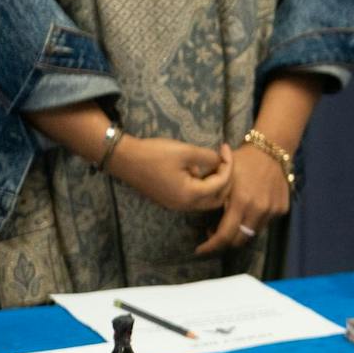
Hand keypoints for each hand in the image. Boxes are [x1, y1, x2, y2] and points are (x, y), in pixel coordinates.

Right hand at [109, 137, 231, 212]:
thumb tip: (220, 161)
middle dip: (226, 179)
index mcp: (190, 195)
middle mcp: (184, 205)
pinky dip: (202, 185)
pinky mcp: (169, 199)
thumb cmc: (155, 154)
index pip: (221, 184)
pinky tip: (198, 168)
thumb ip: (208, 158)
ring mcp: (175, 204)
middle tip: (224, 159)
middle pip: (217, 198)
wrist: (125, 159)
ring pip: (206, 199)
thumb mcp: (186, 152)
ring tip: (213, 162)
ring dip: (214, 183)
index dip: (228, 164)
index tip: (225, 147)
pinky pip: (193, 196)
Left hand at [196, 145, 289, 255]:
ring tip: (232, 222)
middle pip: (239, 240)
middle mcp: (258, 209)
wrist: (271, 149)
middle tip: (214, 235)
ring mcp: (272, 210)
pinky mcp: (282, 208)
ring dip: (240, 232)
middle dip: (224, 243)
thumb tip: (198, 216)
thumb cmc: (243, 161)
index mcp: (241, 202)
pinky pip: (265, 223)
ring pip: (252, 233)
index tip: (200, 250)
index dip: (210, 247)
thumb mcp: (222, 176)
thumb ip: (212, 198)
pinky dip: (254, 222)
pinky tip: (249, 210)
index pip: (224, 235)